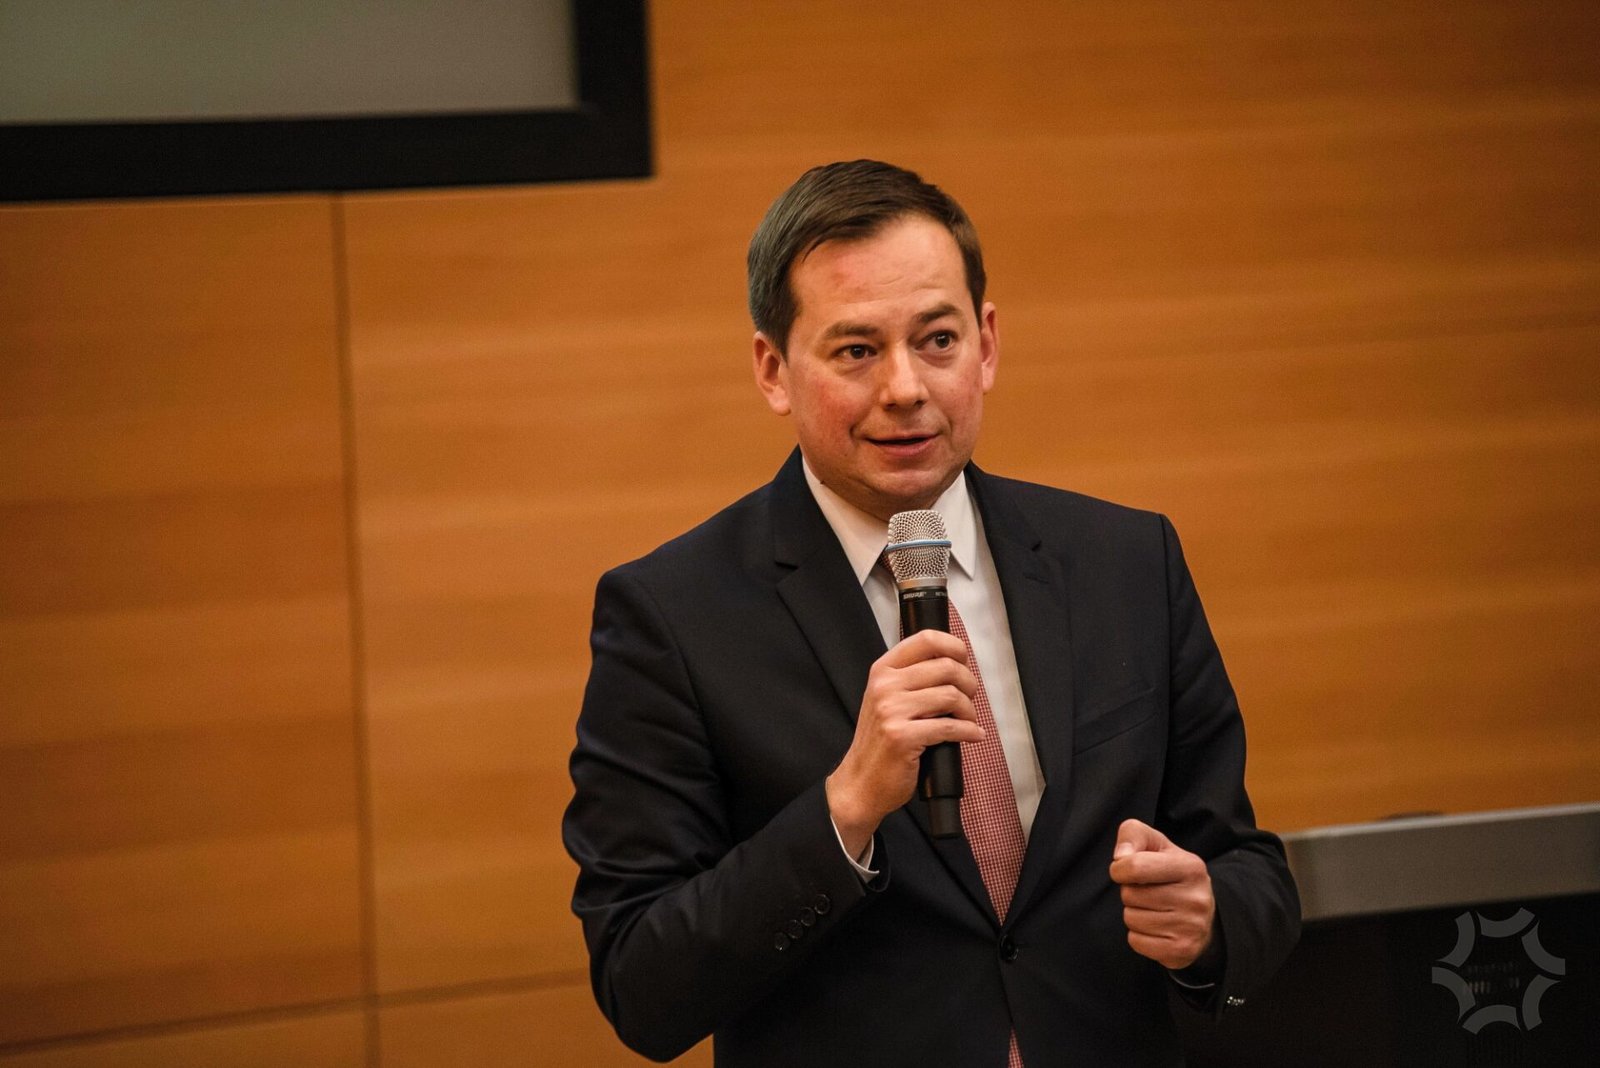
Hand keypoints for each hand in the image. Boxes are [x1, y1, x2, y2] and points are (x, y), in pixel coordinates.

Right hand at [826, 629, 983, 857]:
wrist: (860, 782)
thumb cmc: (880, 742)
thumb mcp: (887, 699)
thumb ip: (911, 679)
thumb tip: (954, 664)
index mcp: (882, 670)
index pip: (925, 639)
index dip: (954, 647)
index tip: (964, 661)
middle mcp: (885, 686)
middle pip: (946, 667)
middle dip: (969, 683)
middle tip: (970, 698)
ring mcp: (891, 711)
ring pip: (951, 696)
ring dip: (969, 710)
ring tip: (969, 720)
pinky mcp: (903, 737)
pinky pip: (950, 728)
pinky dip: (969, 732)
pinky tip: (973, 735)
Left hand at [1108, 818, 1215, 970]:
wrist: (1203, 917)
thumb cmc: (1170, 874)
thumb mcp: (1156, 845)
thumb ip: (1133, 835)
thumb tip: (1120, 856)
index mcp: (1191, 867)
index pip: (1136, 866)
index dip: (1119, 868)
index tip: (1124, 870)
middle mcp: (1196, 898)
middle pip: (1130, 895)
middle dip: (1130, 892)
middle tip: (1147, 892)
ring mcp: (1191, 927)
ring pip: (1131, 920)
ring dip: (1134, 914)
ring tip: (1153, 909)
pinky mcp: (1182, 950)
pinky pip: (1136, 941)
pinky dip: (1138, 935)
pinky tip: (1156, 928)